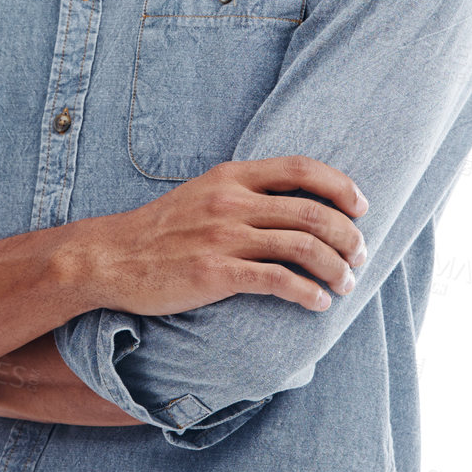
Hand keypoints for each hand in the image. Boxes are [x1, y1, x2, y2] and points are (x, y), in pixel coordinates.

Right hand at [78, 155, 368, 318]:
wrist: (111, 258)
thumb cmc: (160, 230)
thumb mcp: (202, 194)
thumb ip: (243, 192)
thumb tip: (293, 204)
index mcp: (231, 176)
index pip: (301, 168)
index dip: (340, 186)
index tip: (361, 207)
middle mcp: (232, 201)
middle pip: (313, 211)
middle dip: (348, 237)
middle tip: (359, 257)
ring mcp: (224, 237)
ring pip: (303, 246)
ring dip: (335, 268)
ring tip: (344, 285)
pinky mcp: (216, 273)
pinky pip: (277, 280)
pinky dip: (307, 292)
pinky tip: (317, 303)